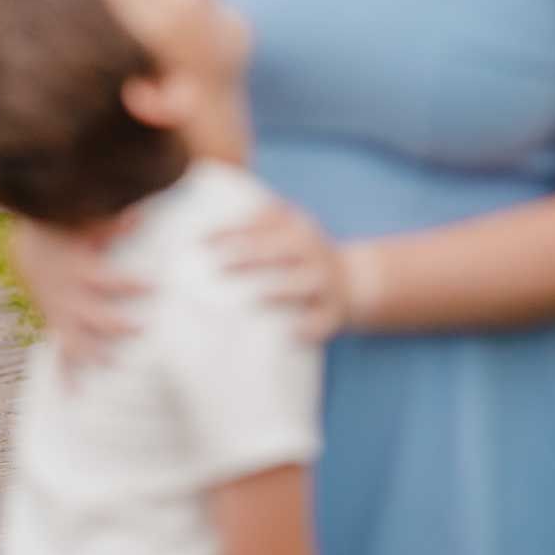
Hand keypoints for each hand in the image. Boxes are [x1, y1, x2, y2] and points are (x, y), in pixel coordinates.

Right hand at [10, 217, 146, 365]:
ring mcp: (62, 318)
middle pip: (94, 316)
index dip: (128, 283)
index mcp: (79, 270)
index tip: (154, 286)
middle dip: (117, 325)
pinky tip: (74, 398)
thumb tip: (136, 215)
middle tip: (142, 328)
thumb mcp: (83, 224)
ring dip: (94, 355)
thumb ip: (109, 225)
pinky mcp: (60, 330)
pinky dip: (66, 377)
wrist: (31, 253)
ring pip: (76, 342)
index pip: (106, 278)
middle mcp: (70, 298)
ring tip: (112, 365)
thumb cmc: (67, 233)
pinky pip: (60, 356)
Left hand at [211, 200, 353, 341]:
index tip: (200, 240)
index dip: (231, 229)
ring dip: (278, 290)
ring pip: (303, 284)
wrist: (355, 280)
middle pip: (278, 250)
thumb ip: (252, 229)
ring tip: (254, 297)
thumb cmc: (300, 256)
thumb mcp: (285, 230)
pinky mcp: (334, 311)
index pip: (262, 221)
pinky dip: (309, 326)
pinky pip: (323, 320)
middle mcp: (311, 250)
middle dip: (248, 255)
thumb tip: (198, 237)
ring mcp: (325, 281)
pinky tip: (291, 333)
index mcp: (296, 227)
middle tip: (217, 265)